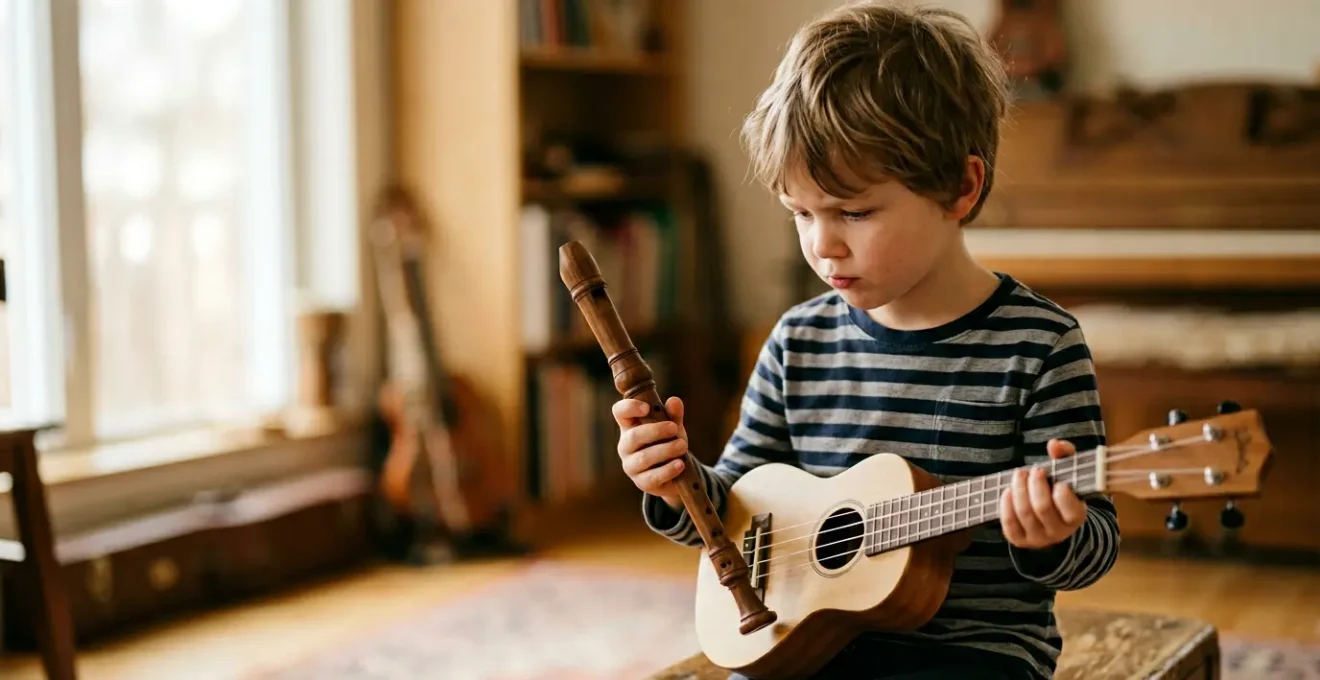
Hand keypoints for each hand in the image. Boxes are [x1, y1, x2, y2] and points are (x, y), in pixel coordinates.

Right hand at [613, 396, 688, 510]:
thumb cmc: (668, 443)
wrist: (676, 472)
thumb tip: (674, 401)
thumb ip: (674, 415)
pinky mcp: (642, 483)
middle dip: (655, 431)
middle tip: (674, 428)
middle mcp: (626, 446)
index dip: (629, 407)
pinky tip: (680, 464)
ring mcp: (632, 466)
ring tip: (683, 446)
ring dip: (665, 450)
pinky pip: (653, 477)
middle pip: (633, 436)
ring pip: (644, 458)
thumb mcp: (673, 428)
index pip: (620, 412)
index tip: (647, 408)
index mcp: (629, 427)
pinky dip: (668, 470)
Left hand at [1000, 439, 1087, 549]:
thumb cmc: (1059, 490)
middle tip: (1033, 470)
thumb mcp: (1067, 473)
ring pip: (1024, 514)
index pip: (1071, 510)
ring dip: (1018, 490)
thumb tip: (1054, 444)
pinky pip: (1009, 524)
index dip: (1062, 495)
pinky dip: (1005, 506)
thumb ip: (1065, 455)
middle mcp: (1059, 531)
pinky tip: (1007, 491)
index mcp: (1075, 516)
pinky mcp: (1020, 540)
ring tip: (1019, 475)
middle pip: (1042, 508)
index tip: (1056, 480)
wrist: (1051, 520)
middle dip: (1034, 485)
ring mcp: (1039, 538)